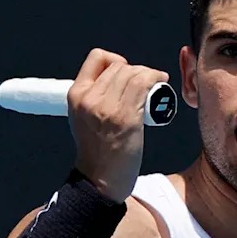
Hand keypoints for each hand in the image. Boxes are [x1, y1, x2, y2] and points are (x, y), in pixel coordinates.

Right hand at [66, 48, 169, 202]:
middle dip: (136, 70)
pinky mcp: (126, 117)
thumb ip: (92, 97)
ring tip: (156, 82)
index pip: (97, 57)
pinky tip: (161, 81)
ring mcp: (107, 108)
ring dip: (149, 74)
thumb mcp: (82, 117)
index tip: (125, 74)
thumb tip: (115, 79)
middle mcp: (90, 98)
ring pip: (133, 73)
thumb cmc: (96, 151)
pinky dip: (156, 78)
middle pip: (119, 66)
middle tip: (145, 83)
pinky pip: (144, 84)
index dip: (115, 61)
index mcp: (76, 95)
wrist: (99, 180)